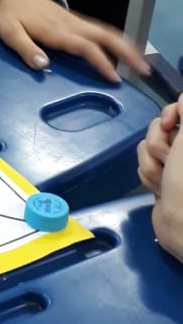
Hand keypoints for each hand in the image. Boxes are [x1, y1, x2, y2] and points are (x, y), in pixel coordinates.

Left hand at [0, 0, 149, 82]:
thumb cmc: (6, 14)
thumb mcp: (8, 32)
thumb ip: (25, 48)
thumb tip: (44, 66)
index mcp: (56, 30)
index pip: (85, 47)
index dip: (101, 62)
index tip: (114, 78)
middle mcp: (70, 24)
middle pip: (105, 36)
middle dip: (126, 51)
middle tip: (143, 68)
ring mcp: (73, 20)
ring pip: (105, 31)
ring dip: (124, 45)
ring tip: (139, 61)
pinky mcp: (72, 19)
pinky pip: (98, 29)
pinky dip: (113, 39)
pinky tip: (119, 48)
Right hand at [152, 98, 182, 261]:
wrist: (181, 225)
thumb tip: (181, 99)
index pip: (177, 108)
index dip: (168, 114)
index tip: (168, 125)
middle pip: (157, 127)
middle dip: (157, 144)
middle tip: (169, 160)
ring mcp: (175, 163)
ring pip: (147, 146)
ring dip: (151, 163)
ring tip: (164, 180)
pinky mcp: (163, 177)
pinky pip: (143, 163)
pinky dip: (149, 176)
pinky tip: (160, 188)